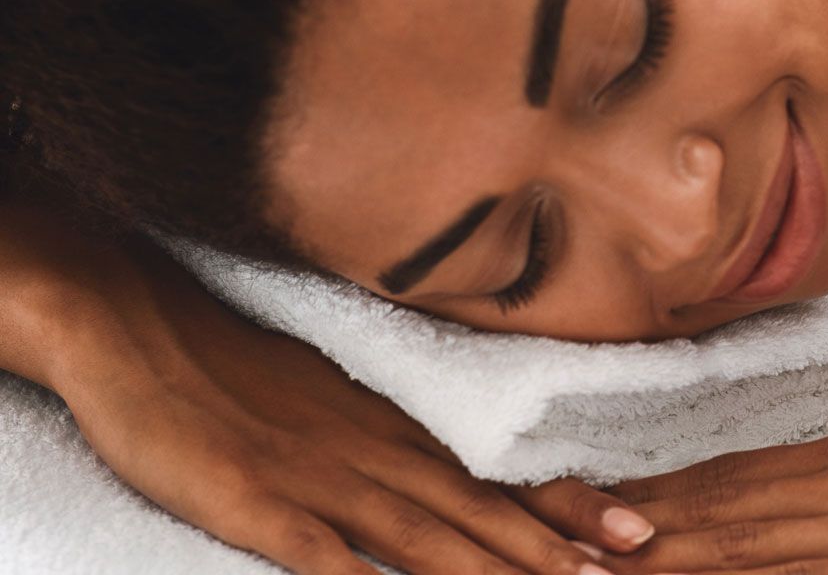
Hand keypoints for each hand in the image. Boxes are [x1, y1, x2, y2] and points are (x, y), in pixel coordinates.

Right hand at [48, 242, 650, 574]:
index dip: (568, 508)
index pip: (496, 480)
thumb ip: (387, 444)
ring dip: (494, 571)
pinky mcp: (259, 505)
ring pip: (424, 538)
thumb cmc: (236, 369)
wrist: (144, 327)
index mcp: (394, 433)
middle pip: (481, 512)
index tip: (634, 532)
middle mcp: (375, 455)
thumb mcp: (332, 402)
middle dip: (557, 549)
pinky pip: (322, 558)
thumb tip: (443, 477)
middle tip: (628, 572)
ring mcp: (321, 481)